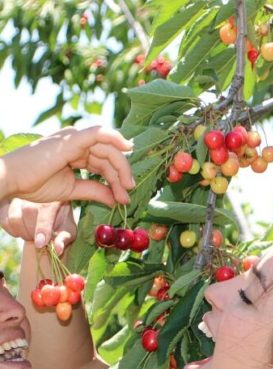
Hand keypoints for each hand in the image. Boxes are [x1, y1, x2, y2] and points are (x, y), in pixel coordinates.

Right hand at [0, 126, 134, 205]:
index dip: (117, 180)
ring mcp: (73, 138)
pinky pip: (98, 133)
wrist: (13, 181)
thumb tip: (116, 199)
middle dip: (122, 176)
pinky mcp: (71, 139)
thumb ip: (94, 191)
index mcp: (76, 152)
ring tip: (127, 187)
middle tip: (127, 196)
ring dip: (121, 167)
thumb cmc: (35, 184)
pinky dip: (115, 137)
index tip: (124, 198)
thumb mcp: (72, 189)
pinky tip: (128, 147)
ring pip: (108, 148)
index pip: (104, 163)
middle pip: (109, 156)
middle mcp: (76, 142)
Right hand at [0, 200, 75, 255]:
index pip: (45, 211)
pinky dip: (11, 230)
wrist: (51, 214)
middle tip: (39, 241)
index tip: (40, 244)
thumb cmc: (62, 225)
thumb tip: (58, 250)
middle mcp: (36, 195)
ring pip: (15, 218)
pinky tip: (20, 232)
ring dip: (22, 233)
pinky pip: (4, 219)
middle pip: (28, 215)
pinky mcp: (9, 203)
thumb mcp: (68, 232)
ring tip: (31, 236)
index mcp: (54, 200)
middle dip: (33, 234)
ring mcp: (21, 198)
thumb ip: (63, 239)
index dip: (42, 229)